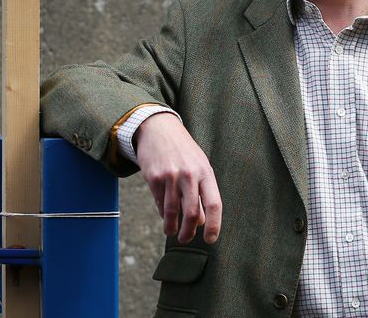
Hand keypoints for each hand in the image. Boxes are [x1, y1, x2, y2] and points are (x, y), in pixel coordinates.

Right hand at [134, 112, 221, 243]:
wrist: (158, 128)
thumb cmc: (182, 150)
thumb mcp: (199, 165)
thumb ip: (202, 192)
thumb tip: (201, 221)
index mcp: (205, 172)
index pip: (214, 204)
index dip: (214, 225)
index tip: (210, 239)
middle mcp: (189, 174)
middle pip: (191, 213)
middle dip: (188, 232)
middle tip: (186, 240)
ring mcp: (170, 176)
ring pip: (172, 212)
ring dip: (172, 227)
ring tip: (172, 232)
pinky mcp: (154, 177)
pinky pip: (160, 203)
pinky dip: (163, 213)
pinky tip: (164, 216)